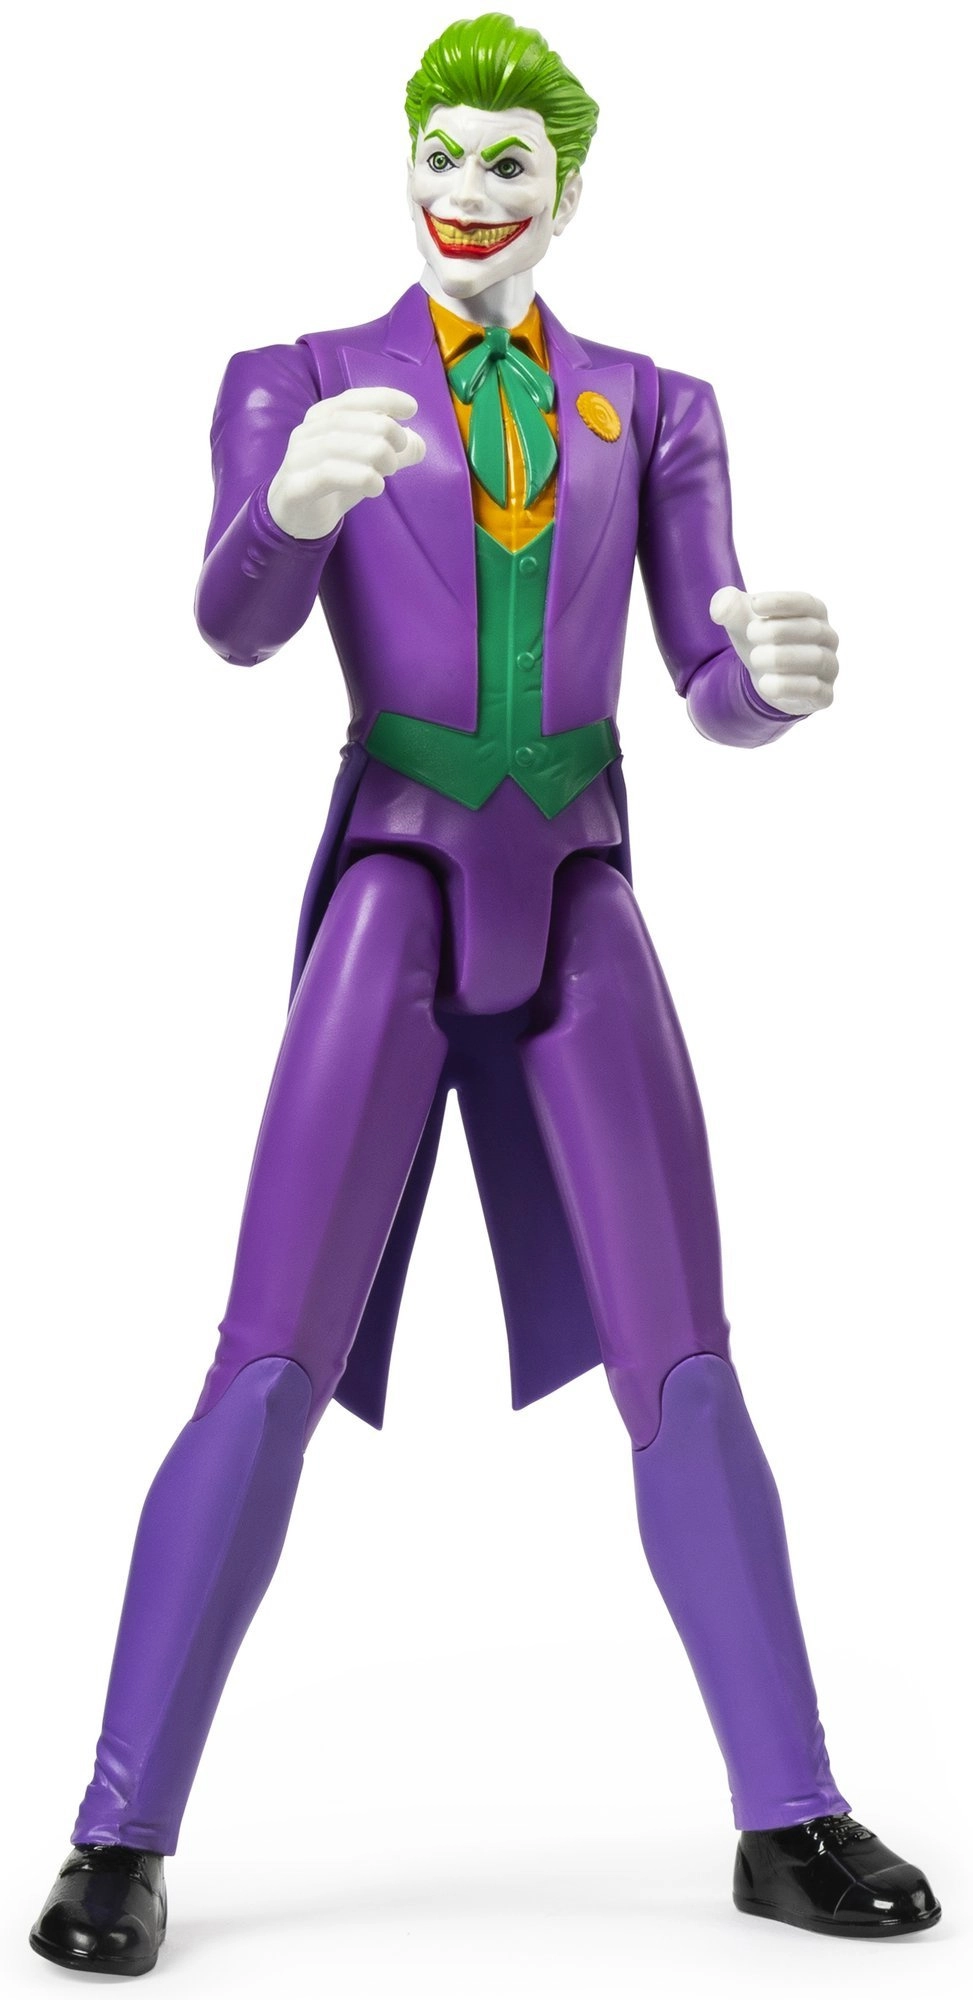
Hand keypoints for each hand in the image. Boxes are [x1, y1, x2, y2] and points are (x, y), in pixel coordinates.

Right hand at [267, 386, 425, 540]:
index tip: (411, 408)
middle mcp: (306, 433)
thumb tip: (419, 443)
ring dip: (373, 455)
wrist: (294, 521)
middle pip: (347, 420)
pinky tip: (376, 486)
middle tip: (400, 454)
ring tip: (390, 471)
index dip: (383, 399)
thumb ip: (393, 453)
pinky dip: (358, 477)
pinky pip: (327, 474)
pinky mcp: (295, 487)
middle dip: (382, 432)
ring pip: (336, 444)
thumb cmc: (333, 486)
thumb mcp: (367, 466)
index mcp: (321, 418)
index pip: (352, 399)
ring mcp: (297, 459)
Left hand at [709, 587, 838, 715]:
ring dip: (781, 658)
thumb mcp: (741, 620)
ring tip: (755, 659)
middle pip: (812, 629)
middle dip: (777, 631)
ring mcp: (830, 667)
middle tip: (750, 635)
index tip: (755, 604)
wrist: (765, 677)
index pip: (806, 602)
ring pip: (816, 659)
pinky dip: (789, 687)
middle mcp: (828, 638)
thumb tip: (719, 608)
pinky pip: (816, 690)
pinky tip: (765, 684)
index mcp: (814, 613)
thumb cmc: (759, 640)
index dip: (782, 602)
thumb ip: (728, 606)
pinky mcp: (824, 695)